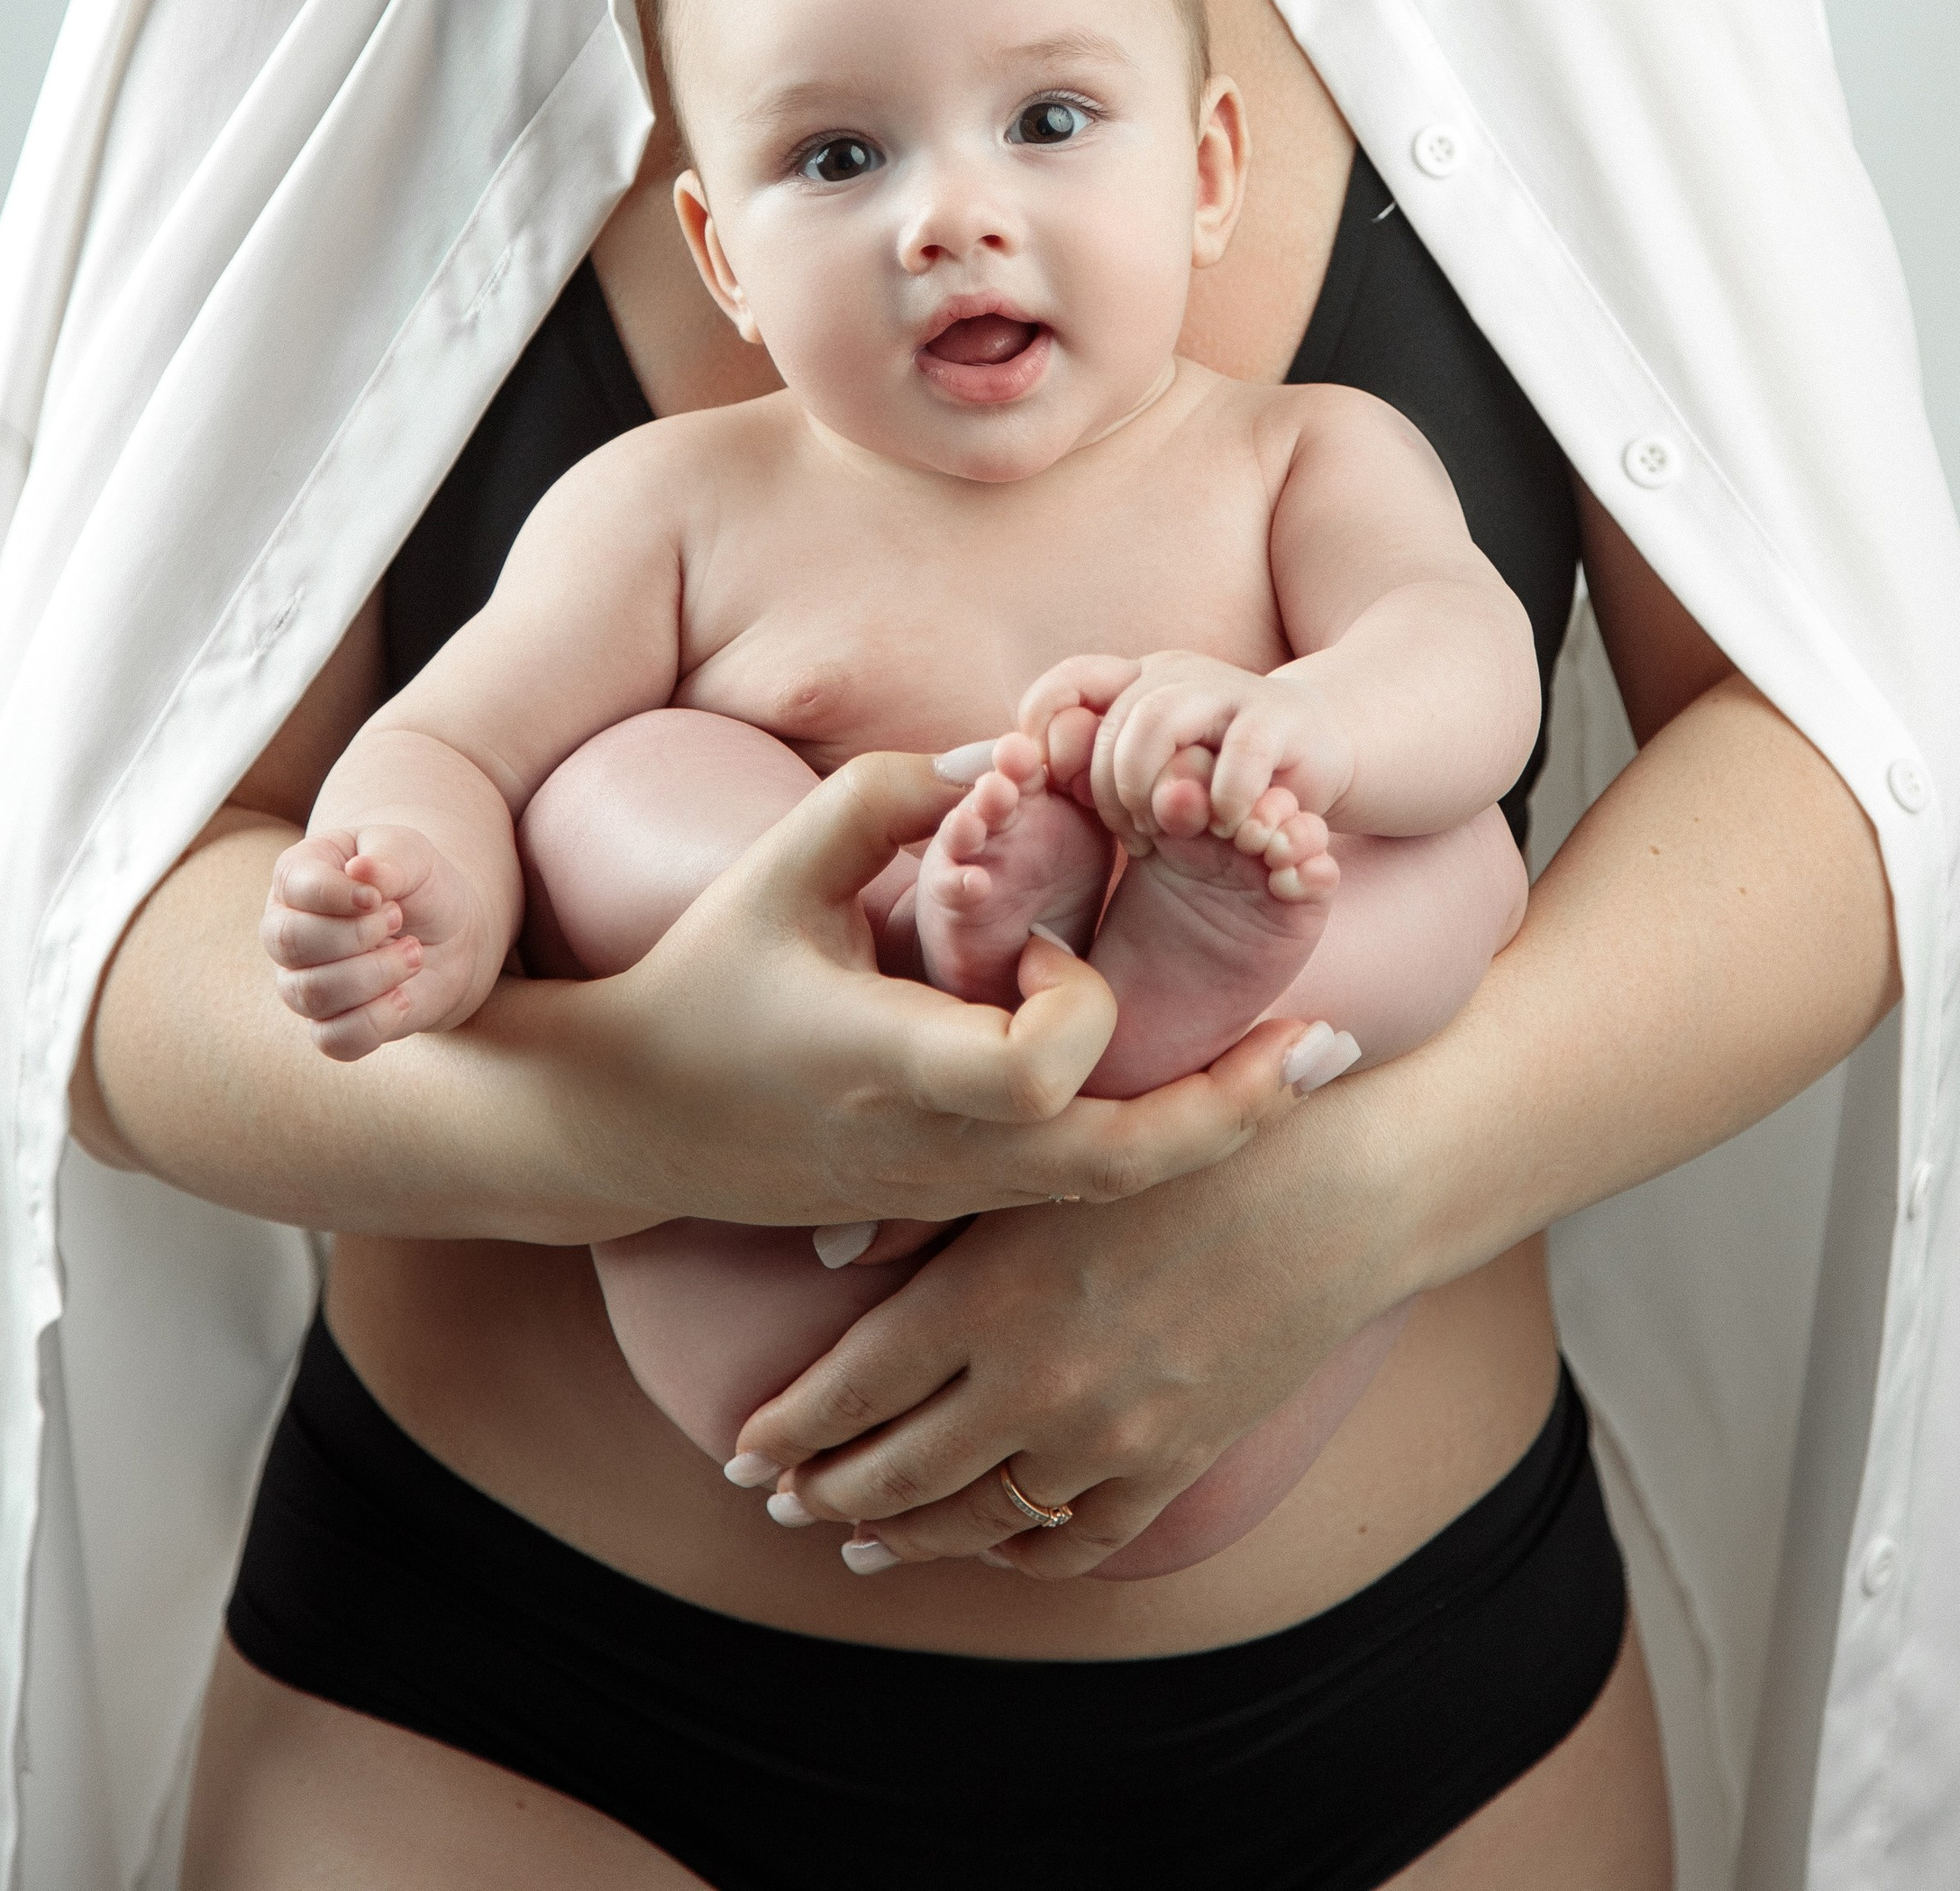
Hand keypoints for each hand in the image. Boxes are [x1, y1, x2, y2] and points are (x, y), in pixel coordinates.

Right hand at [261, 826, 497, 1060]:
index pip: (296, 888)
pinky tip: (404, 997)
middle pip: (291, 942)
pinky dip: (374, 1022)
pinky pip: (333, 1040)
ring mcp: (302, 982)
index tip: (380, 897)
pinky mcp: (329, 1025)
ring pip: (312, 993)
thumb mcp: (412, 854)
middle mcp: (287, 931)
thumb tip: (360, 870)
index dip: (337, 895)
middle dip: (356, 935)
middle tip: (400, 919)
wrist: (450, 933)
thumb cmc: (418, 883)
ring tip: (414, 952)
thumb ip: (388, 859)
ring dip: (375, 974)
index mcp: (297, 876)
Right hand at [544, 754, 1323, 1232]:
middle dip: (1232, 1109)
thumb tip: (1003, 749)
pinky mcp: (954, 1210)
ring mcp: (949, 1197)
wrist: (628, 1126)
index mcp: (889, 1066)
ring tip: (1306, 1065)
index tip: (1049, 949)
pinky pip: (1079, 1193)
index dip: (1073, 1004)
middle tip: (1330, 1043)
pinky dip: (1154, 1145)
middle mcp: (934, 1152)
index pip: (1037, 1072)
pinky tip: (1217, 1092)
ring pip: (1115, 1195)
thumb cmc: (702, 977)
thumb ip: (886, 793)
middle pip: (1120, 1166)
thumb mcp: (778, 866)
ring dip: (1215, 1129)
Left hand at [732, 1055, 1409, 1572]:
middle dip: (824, 1492)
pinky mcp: (1168, 1466)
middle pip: (893, 1471)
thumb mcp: (1048, 1155)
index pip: (849, 1390)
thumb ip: (938, 1210)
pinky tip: (988, 1541)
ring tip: (858, 1535)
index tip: (743, 1452)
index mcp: (987, 1295)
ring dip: (903, 1534)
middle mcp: (1032, 1383)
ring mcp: (1103, 1438)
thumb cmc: (1189, 1137)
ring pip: (970, 1520)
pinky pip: (1069, 1540)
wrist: (1342, 1188)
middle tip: (783, 1498)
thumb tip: (833, 1253)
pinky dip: (1016, 1551)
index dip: (785, 1430)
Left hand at [1017, 652, 1355, 851]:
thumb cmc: (1215, 771)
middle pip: (1111, 718)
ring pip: (1160, 720)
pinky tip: (1226, 827)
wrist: (1318, 749)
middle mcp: (1178, 674)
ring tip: (1168, 832)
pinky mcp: (1281, 722)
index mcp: (1138, 679)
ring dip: (1151, 787)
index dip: (1049, 729)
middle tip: (1130, 834)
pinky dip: (1223, 798)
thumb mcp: (1149, 772)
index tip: (1054, 786)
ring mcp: (1230, 692)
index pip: (1072, 681)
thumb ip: (1088, 769)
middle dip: (1108, 786)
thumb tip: (985, 766)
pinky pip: (1240, 753)